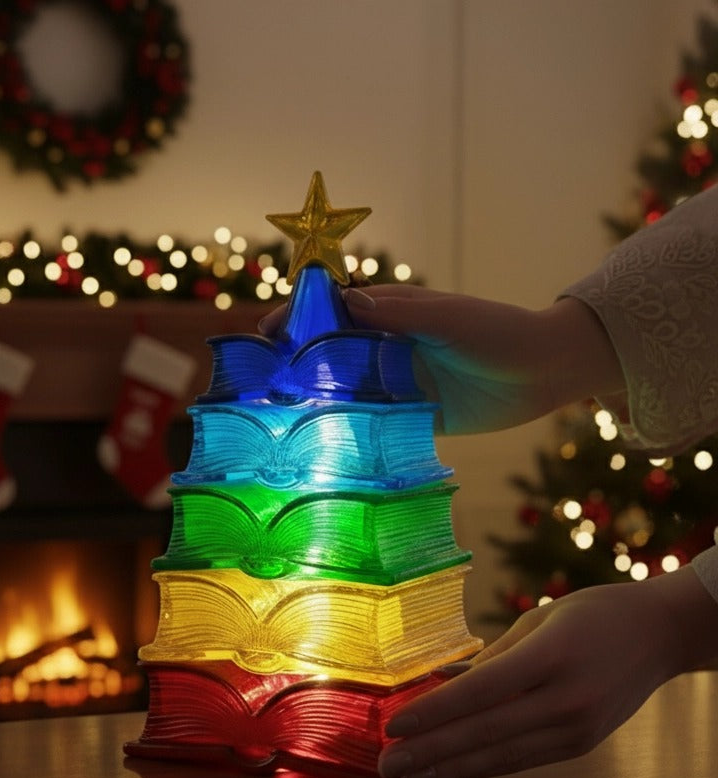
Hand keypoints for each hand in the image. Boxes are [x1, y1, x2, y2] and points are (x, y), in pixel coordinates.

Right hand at [260, 285, 623, 434]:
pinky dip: (349, 433)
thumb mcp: (447, 318)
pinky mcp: (411, 417)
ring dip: (317, 404)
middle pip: (330, 355)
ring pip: (347, 392)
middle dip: (296, 367)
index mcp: (390, 314)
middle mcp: (387, 348)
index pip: (332, 313)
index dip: (297, 321)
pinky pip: (373, 425)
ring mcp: (397, 384)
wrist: (544, 372)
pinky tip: (324, 447)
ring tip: (280, 422)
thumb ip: (399, 314)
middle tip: (262, 389)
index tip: (266, 336)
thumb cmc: (497, 332)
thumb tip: (346, 301)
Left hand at [376, 567, 717, 777]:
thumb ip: (492, 656)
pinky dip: (481, 769)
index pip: (480, 690)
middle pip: (484, 731)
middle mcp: (566, 698)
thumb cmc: (592, 615)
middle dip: (429, 751)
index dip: (433, 711)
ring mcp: (576, 728)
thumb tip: (441, 681)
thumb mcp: (539, 620)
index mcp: (551, 656)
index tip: (392, 724)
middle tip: (386, 765)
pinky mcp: (580, 745)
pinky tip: (450, 775)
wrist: (661, 635)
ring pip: (500, 755)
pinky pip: (521, 760)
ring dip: (449, 770)